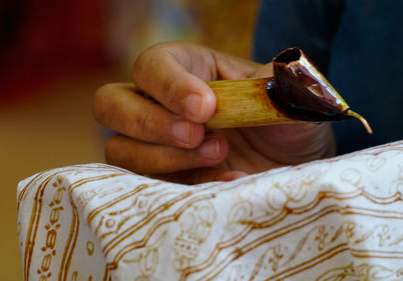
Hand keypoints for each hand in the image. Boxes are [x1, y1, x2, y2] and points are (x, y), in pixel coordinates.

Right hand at [93, 42, 335, 183]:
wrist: (292, 167)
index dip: (169, 86)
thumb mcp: (291, 100)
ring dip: (165, 157)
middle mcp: (160, 104)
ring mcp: (156, 144)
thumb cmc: (286, 123)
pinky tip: (228, 180)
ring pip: (120, 148)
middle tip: (198, 136)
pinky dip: (186, 186)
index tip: (206, 108)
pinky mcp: (164, 179)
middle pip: (110, 104)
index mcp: (186, 69)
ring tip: (220, 154)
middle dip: (150, 123)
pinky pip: (149, 186)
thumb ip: (284, 85)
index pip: (152, 66)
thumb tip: (284, 73)